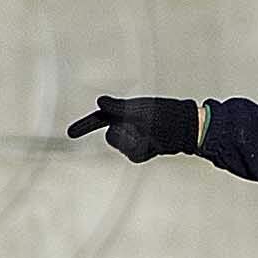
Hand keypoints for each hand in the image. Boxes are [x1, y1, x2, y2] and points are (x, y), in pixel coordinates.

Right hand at [67, 95, 199, 162]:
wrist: (187, 127)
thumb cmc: (165, 114)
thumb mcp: (139, 109)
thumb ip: (118, 107)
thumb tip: (99, 101)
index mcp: (123, 113)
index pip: (98, 119)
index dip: (83, 126)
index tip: (70, 134)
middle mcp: (125, 128)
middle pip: (110, 136)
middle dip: (122, 133)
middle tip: (139, 127)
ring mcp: (133, 141)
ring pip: (121, 146)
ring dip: (133, 141)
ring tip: (150, 135)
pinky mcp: (141, 152)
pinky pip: (133, 156)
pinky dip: (142, 150)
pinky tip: (153, 145)